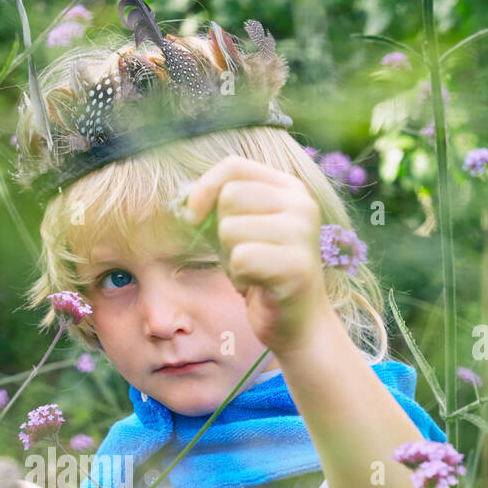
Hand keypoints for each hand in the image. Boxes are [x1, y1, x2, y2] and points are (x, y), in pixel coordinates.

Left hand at [182, 154, 331, 354]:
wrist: (297, 322)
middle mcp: (302, 203)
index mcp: (289, 188)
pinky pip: (241, 259)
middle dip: (221, 231)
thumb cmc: (263, 273)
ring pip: (231, 229)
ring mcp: (302, 233)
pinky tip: (258, 285)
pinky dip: (239, 277)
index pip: (234, 166)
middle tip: (244, 253)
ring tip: (253, 271)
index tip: (193, 216)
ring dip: (231, 257)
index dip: (204, 188)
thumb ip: (218, 207)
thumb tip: (184, 196)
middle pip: (229, 197)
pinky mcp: (296, 265)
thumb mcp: (241, 230)